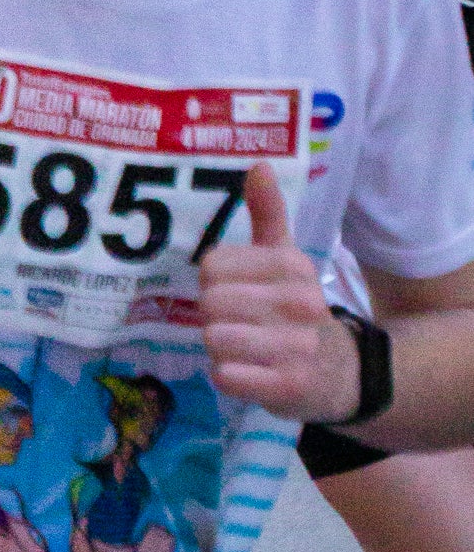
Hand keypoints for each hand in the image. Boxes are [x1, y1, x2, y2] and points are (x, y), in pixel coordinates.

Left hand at [200, 163, 344, 413]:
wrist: (342, 374)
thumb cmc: (298, 311)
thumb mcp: (288, 261)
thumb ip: (268, 215)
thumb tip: (258, 164)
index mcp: (292, 266)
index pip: (211, 266)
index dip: (214, 282)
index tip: (238, 291)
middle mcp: (298, 302)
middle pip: (209, 302)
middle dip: (215, 316)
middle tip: (242, 323)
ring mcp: (296, 346)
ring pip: (214, 338)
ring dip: (220, 348)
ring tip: (246, 348)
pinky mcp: (287, 387)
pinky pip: (225, 375)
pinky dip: (230, 376)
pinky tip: (252, 372)